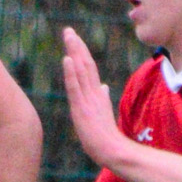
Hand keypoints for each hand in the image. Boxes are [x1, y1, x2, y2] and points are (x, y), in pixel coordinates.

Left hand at [60, 28, 128, 167]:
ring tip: (69, 36)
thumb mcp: (103, 114)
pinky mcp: (82, 109)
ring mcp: (88, 100)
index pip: (89, 69)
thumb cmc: (107, 137)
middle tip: (68, 30)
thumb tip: (104, 87)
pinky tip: (67, 59)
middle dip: (76, 46)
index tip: (75, 39)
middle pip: (85, 64)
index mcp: (97, 94)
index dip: (81, 53)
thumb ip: (103, 99)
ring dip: (74, 52)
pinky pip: (75, 87)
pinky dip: (71, 72)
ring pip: (81, 71)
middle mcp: (93, 93)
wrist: (113, 151)